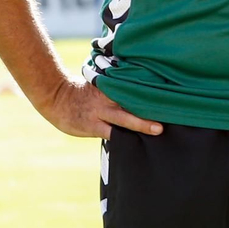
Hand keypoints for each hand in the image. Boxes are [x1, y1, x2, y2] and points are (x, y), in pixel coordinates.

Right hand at [36, 77, 162, 140]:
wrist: (57, 98)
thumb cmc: (83, 92)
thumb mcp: (101, 83)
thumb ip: (119, 87)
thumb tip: (141, 87)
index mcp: (112, 85)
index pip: (135, 85)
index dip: (152, 88)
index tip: (171, 90)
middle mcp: (109, 98)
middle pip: (134, 100)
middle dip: (151, 106)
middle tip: (172, 110)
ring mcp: (101, 112)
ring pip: (125, 118)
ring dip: (141, 123)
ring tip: (158, 129)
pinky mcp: (93, 127)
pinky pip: (111, 133)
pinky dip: (123, 138)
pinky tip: (136, 144)